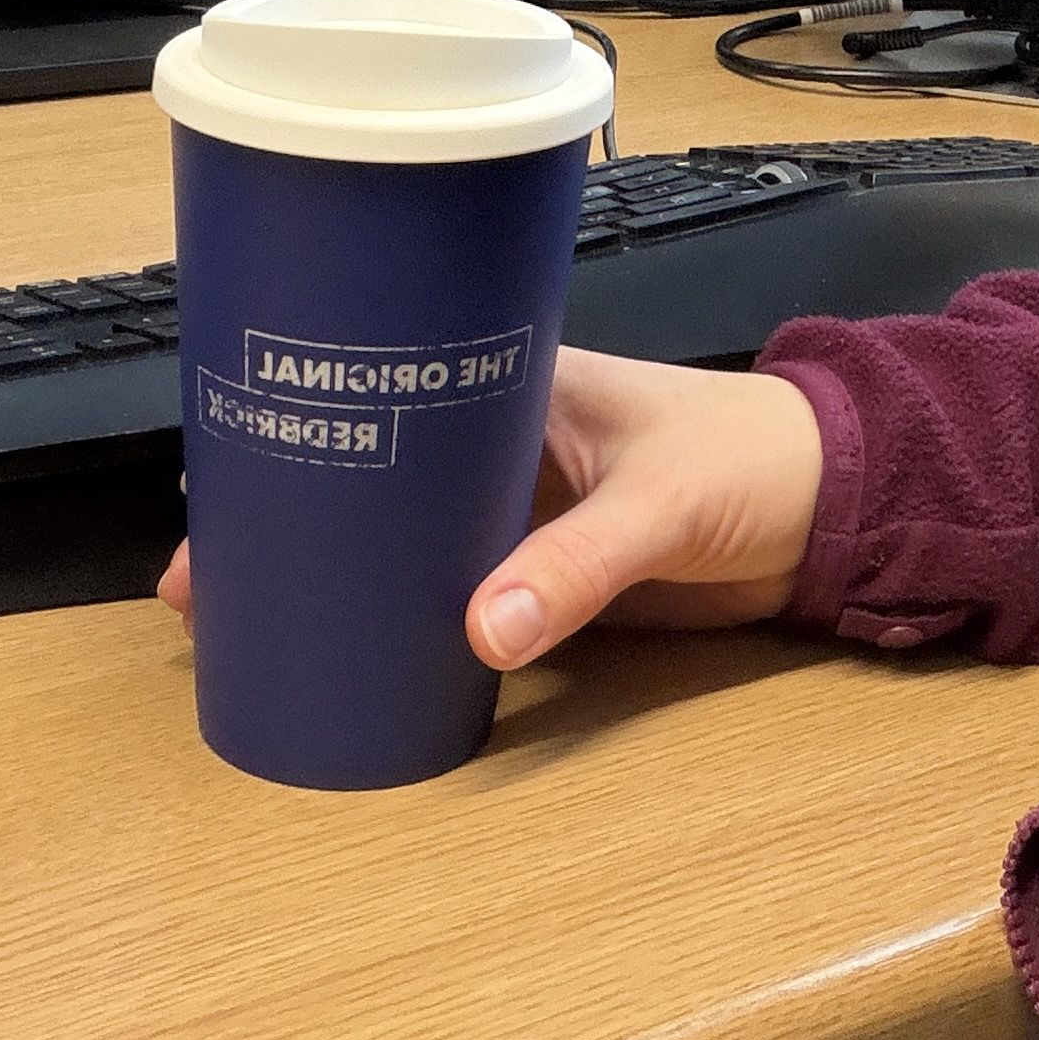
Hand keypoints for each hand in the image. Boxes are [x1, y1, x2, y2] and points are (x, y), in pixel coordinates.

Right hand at [150, 348, 826, 670]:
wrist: (835, 508)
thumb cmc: (756, 456)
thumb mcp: (664, 501)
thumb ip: (580, 564)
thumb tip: (482, 633)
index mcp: (510, 381)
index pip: (381, 384)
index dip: (300, 422)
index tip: (224, 476)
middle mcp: (496, 442)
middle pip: (370, 471)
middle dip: (288, 515)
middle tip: (202, 575)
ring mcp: (514, 512)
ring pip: (399, 542)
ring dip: (335, 575)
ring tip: (246, 620)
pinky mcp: (543, 576)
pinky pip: (450, 600)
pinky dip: (399, 626)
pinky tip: (350, 658)